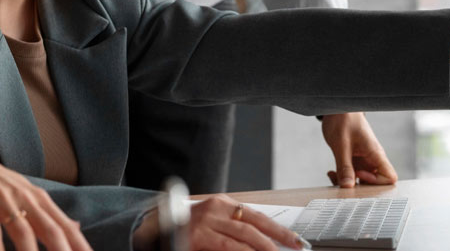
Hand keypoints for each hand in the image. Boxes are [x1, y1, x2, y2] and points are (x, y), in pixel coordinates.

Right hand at [0, 123, 91, 250]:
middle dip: (62, 250)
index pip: (64, 224)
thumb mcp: (24, 191)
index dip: (78, 244)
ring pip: (22, 231)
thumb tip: (74, 227)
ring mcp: (2, 200)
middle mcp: (24, 197)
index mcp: (37, 197)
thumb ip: (48, 212)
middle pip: (49, 228)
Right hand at [134, 195, 307, 250]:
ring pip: (239, 243)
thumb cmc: (187, 226)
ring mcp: (202, 226)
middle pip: (251, 230)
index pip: (258, 217)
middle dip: (275, 243)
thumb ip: (234, 227)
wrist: (153, 225)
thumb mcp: (212, 220)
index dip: (279, 230)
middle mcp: (213, 211)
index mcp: (222, 204)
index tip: (297, 241)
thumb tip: (265, 241)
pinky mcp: (193, 240)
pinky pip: (223, 249)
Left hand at [320, 113, 397, 187]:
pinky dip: (342, 176)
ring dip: (347, 182)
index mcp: (374, 153)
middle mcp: (371, 159)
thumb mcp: (341, 144)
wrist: (338, 108)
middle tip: (342, 182)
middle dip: (359, 186)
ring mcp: (363, 160)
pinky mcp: (353, 160)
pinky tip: (331, 172)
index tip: (359, 175)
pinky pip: (351, 174)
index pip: (389, 177)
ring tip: (333, 176)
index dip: (376, 182)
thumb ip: (344, 166)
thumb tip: (347, 187)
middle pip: (375, 183)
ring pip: (361, 181)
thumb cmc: (343, 119)